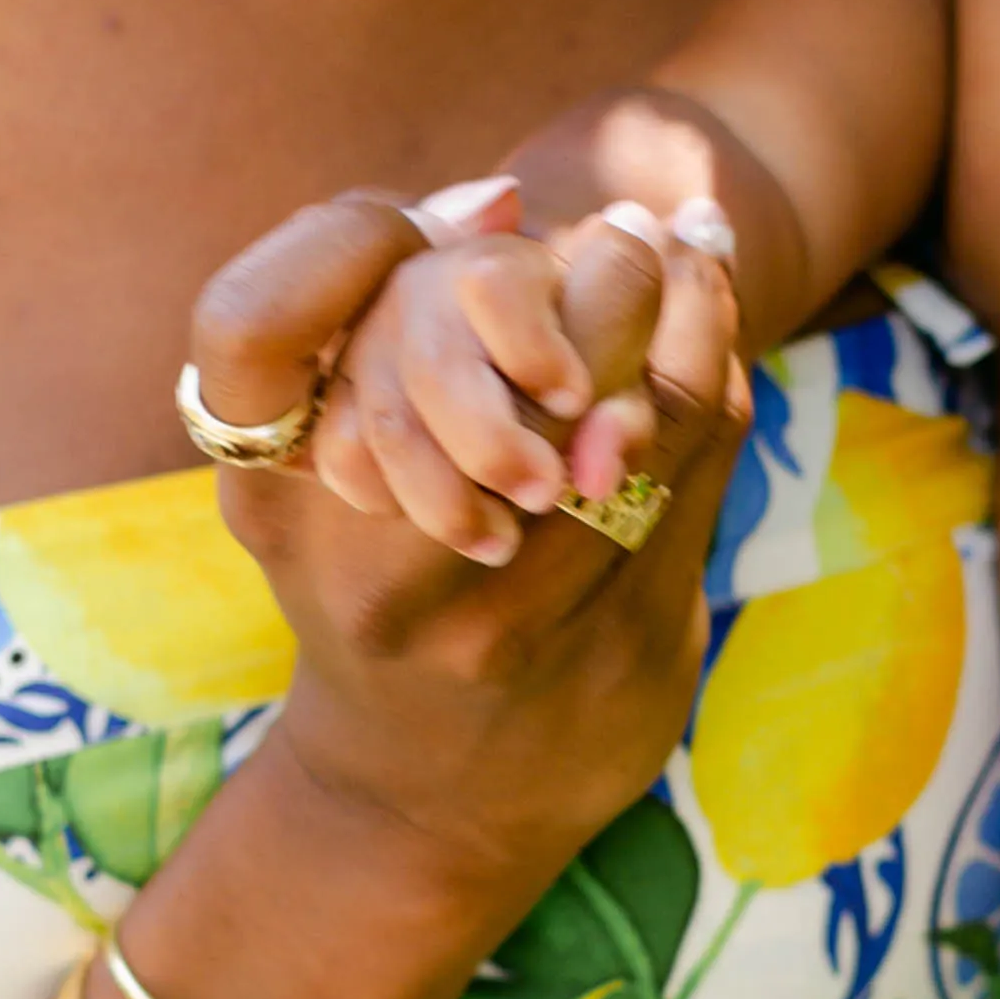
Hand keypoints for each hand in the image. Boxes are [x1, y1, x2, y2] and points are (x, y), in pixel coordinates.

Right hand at [179, 191, 746, 922]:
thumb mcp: (282, 480)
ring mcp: (521, 626)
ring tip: (698, 249)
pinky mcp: (627, 658)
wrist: (415, 805)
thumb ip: (338, 326)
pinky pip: (700, 476)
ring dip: (689, 311)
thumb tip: (500, 193)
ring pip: (651, 411)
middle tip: (645, 221)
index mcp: (292, 504)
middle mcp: (398, 573)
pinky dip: (716, 383)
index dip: (415, 240)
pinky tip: (717, 340)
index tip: (508, 202)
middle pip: (543, 359)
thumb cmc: (350, 590)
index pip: (316, 320)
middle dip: (611, 268)